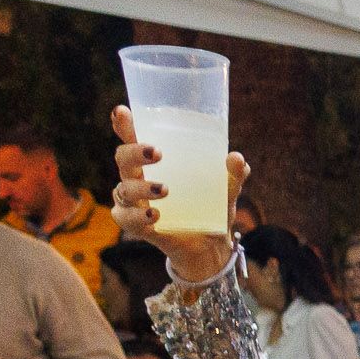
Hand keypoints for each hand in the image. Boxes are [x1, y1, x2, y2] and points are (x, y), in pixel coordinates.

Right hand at [111, 105, 252, 282]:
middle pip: (123, 159)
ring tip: (165, 189)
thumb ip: (233, 175)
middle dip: (134, 152)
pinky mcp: (136, 225)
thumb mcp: (227, 191)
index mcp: (154, 163)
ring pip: (123, 188)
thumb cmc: (212, 208)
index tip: (122, 112)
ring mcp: (134, 202)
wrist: (210, 246)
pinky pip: (125, 218)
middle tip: (157, 153)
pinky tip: (154, 215)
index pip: (134, 139)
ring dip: (141, 187)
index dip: (125, 125)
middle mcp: (138, 178)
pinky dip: (137, 217)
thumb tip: (237, 158)